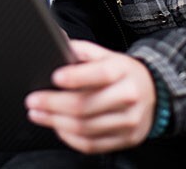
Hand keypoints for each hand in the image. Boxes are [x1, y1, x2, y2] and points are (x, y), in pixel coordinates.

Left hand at [25, 40, 155, 153]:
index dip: (75, 77)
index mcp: (122, 71)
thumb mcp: (105, 55)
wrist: (153, 92)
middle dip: (53, 104)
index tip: (54, 77)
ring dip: (55, 122)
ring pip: (86, 128)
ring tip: (37, 114)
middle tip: (32, 101)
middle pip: (86, 106)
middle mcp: (128, 96)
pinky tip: (57, 127)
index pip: (99, 74)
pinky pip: (92, 144)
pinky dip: (69, 137)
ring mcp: (129, 121)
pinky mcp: (126, 139)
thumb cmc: (121, 72)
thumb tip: (56, 40)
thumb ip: (80, 50)